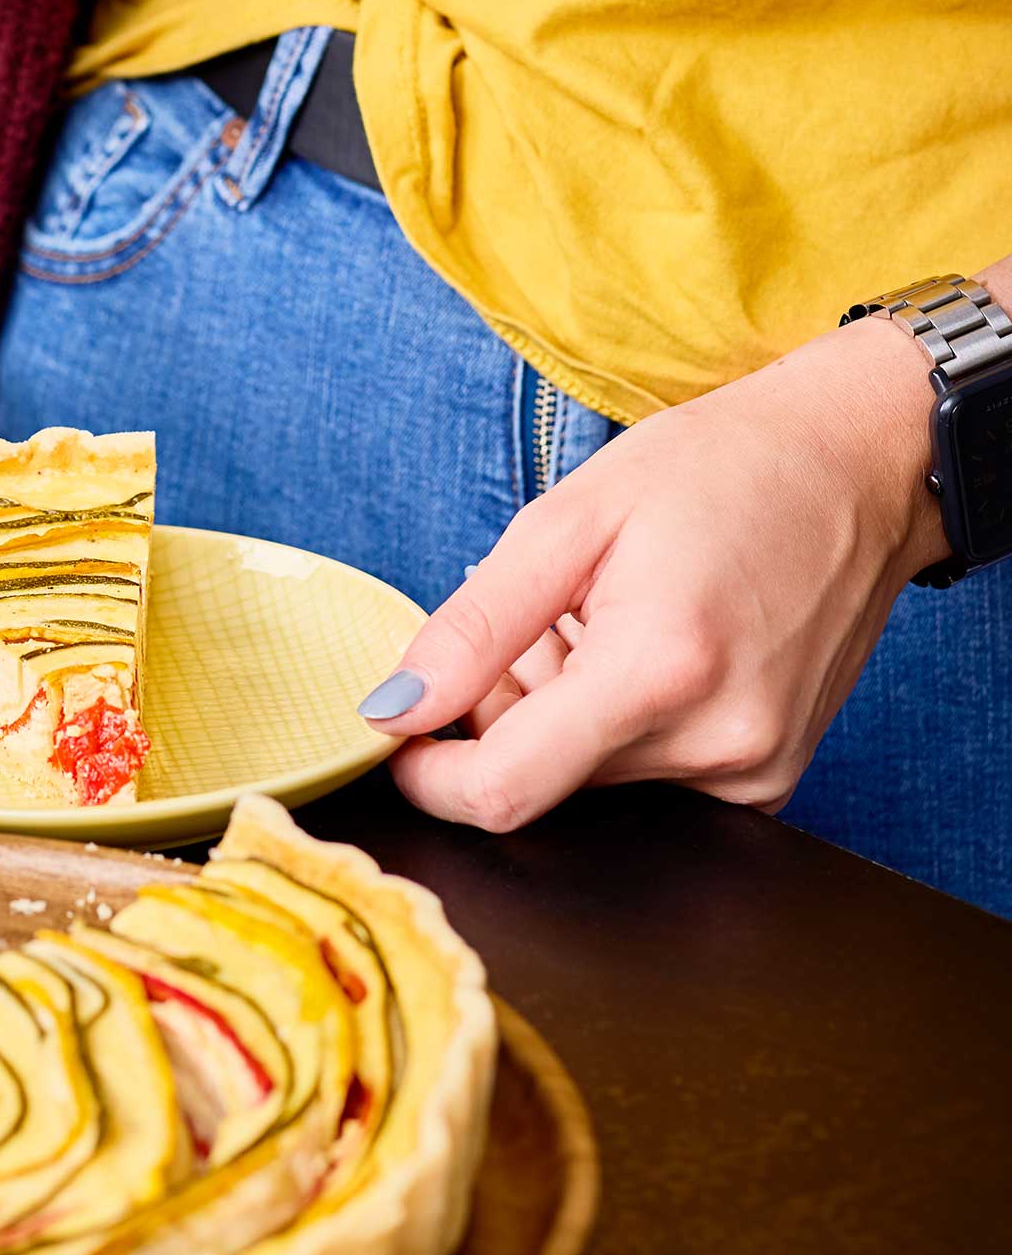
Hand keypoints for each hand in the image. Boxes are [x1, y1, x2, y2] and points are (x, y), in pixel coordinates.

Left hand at [359, 311, 958, 829]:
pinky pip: (643, 777)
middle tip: (544, 618)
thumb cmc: (720, 471)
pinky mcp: (770, 781)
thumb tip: (392, 710)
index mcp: (659, 672)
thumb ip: (472, 628)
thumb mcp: (566, 522)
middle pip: (541, 778)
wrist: (862, 463)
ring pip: (586, 779)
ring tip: (602, 619)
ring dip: (559, 711)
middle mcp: (717, 745)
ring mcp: (754, 773)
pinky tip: (642, 651)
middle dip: (504, 710)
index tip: (400, 728)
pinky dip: (613, 724)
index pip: (504, 791)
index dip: (429, 775)